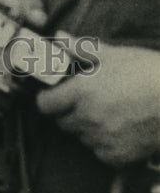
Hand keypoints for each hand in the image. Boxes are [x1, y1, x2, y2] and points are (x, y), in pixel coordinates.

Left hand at [37, 42, 159, 166]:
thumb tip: (61, 37)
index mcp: (81, 92)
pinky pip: (100, 153)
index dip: (47, 98)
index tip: (54, 93)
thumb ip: (81, 48)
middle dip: (66, 112)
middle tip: (81, 101)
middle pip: (61, 122)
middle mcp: (88, 118)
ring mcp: (104, 139)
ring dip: (85, 128)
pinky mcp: (120, 156)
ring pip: (81, 137)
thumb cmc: (147, 72)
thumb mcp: (113, 54)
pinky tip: (117, 130)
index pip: (45, 104)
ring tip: (104, 113)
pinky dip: (103, 144)